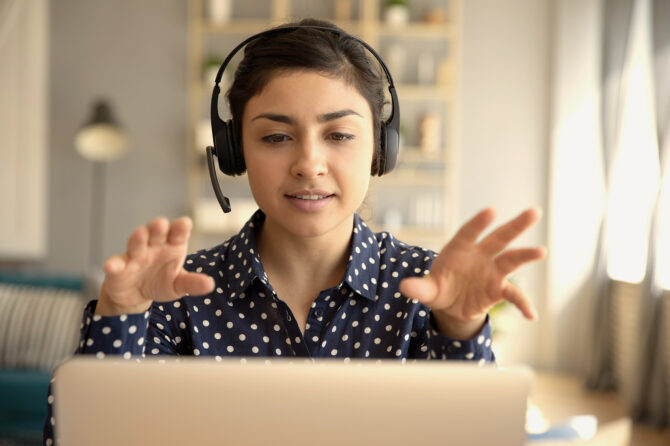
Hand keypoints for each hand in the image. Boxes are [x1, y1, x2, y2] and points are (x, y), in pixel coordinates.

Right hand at [95, 217, 214, 315]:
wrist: (136, 296)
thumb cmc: (161, 282)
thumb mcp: (179, 285)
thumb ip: (193, 283)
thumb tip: (210, 285)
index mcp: (172, 246)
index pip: (178, 234)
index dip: (181, 228)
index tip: (185, 223)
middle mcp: (154, 246)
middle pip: (156, 233)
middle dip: (158, 227)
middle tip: (161, 223)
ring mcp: (135, 255)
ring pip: (136, 243)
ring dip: (138, 238)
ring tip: (140, 233)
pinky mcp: (118, 268)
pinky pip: (115, 265)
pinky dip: (113, 265)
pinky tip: (111, 266)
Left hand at [399, 208, 545, 339]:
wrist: (450, 305)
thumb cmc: (438, 288)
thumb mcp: (427, 290)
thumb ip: (419, 288)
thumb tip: (405, 288)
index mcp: (459, 249)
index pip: (469, 232)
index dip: (479, 222)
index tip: (491, 211)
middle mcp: (479, 256)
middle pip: (499, 238)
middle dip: (515, 225)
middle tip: (534, 212)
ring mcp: (492, 271)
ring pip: (511, 260)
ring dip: (526, 255)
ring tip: (542, 251)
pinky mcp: (499, 289)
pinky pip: (514, 295)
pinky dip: (523, 304)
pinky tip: (531, 315)